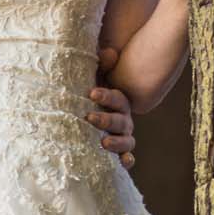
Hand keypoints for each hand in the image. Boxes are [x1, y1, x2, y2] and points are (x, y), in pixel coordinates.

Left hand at [89, 48, 136, 167]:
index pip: (116, 98)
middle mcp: (123, 120)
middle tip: (89, 117)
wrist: (86, 113)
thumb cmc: (89, 95)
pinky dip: (126, 160)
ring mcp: (122, 137)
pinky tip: (123, 162)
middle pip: (120, 121)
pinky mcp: (118, 152)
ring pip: (127, 141)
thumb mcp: (94, 78)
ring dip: (117, 142)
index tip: (91, 93)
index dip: (106, 96)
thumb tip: (107, 52)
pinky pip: (126, 157)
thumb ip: (101, 66)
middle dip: (106, 119)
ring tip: (103, 142)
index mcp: (118, 103)